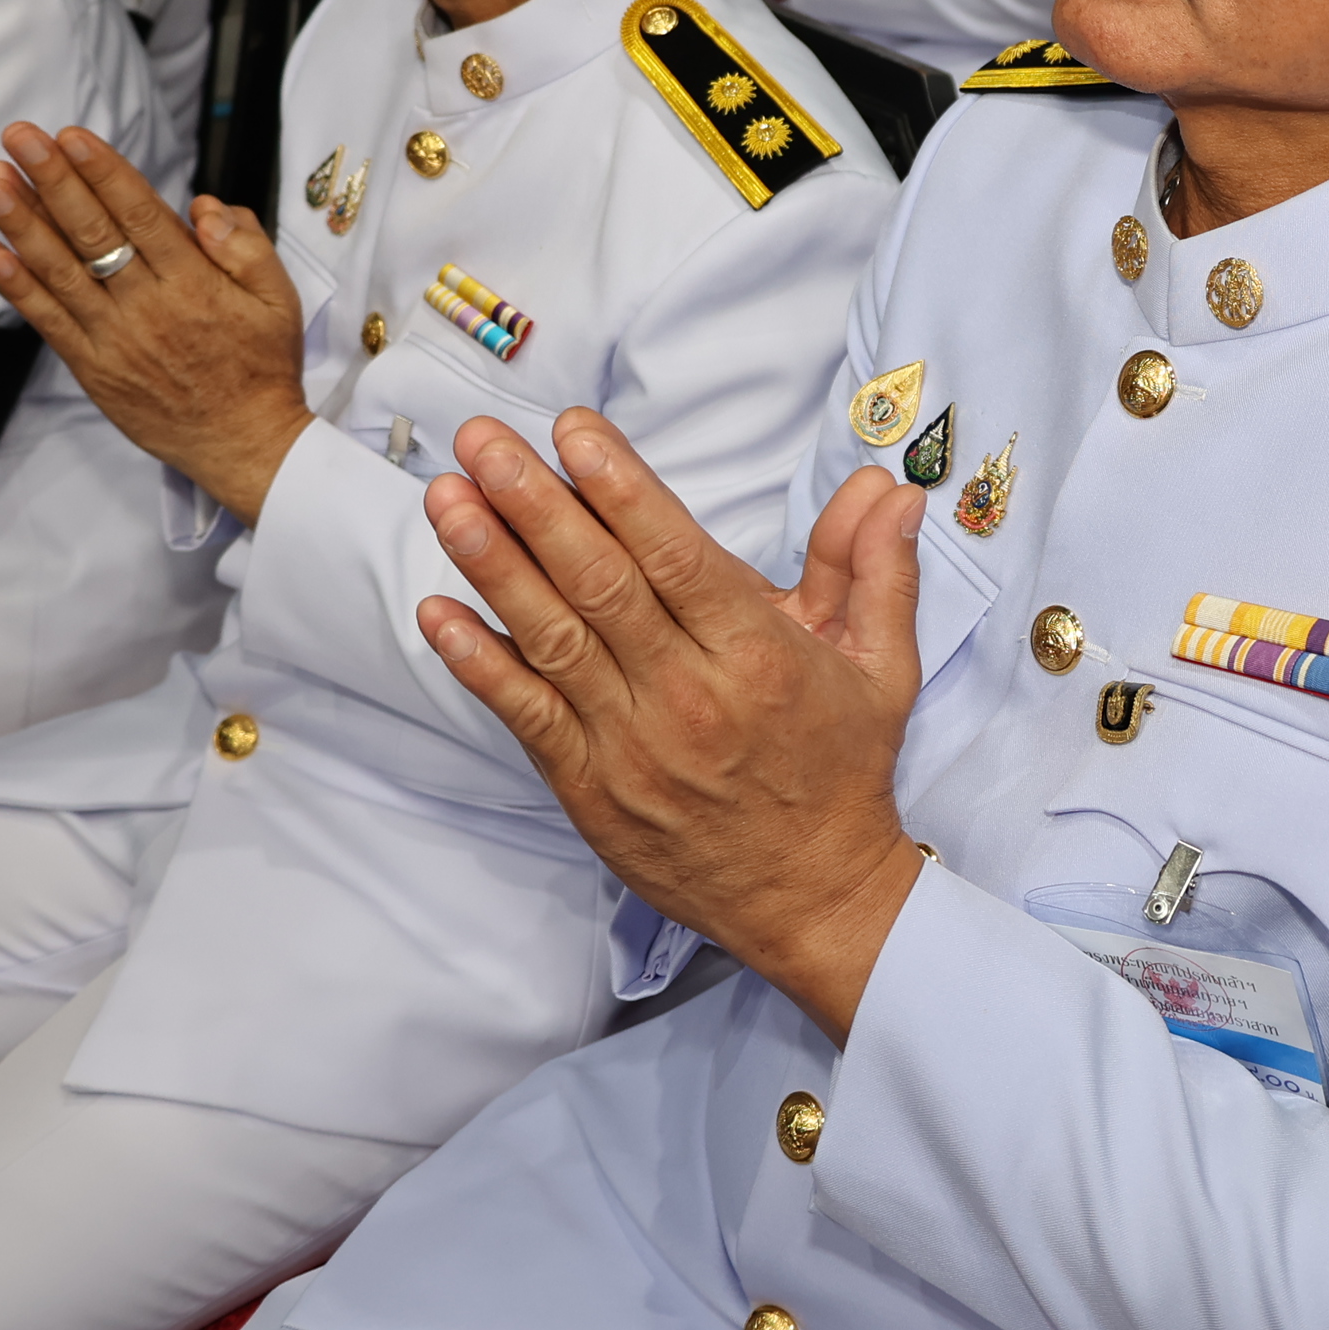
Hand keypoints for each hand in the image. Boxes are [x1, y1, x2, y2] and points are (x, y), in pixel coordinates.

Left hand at [0, 123, 311, 521]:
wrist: (243, 443)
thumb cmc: (262, 368)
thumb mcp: (279, 300)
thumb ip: (247, 246)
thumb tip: (203, 206)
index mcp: (196, 282)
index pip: (141, 215)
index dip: (103, 172)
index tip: (71, 136)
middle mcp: (149, 305)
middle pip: (92, 232)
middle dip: (52, 179)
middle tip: (19, 138)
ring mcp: (115, 338)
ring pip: (60, 271)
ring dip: (22, 223)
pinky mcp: (93, 368)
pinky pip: (47, 322)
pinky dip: (15, 286)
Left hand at [416, 409, 928, 1044]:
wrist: (813, 898)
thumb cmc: (842, 773)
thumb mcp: (882, 668)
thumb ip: (877, 570)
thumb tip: (890, 489)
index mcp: (759, 657)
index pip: (677, 556)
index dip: (621, 489)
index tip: (573, 432)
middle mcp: (690, 697)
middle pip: (601, 585)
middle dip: (535, 505)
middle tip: (483, 442)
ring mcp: (632, 747)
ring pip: (553, 641)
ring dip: (492, 566)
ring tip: (446, 499)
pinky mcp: (591, 789)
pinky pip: (526, 716)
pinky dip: (479, 664)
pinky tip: (438, 612)